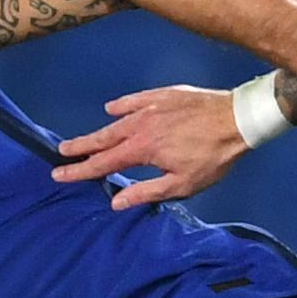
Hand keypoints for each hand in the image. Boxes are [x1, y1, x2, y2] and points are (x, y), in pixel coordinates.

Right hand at [55, 85, 245, 209]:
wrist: (237, 119)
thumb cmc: (213, 156)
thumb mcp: (182, 183)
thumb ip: (147, 192)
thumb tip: (117, 202)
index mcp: (141, 149)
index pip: (102, 163)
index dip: (80, 170)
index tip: (59, 174)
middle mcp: (140, 125)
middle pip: (103, 139)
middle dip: (80, 148)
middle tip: (61, 153)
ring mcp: (150, 107)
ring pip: (117, 121)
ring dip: (98, 131)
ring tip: (83, 139)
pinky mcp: (163, 95)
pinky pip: (134, 100)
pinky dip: (121, 105)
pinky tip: (112, 108)